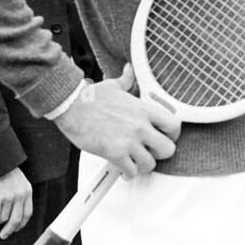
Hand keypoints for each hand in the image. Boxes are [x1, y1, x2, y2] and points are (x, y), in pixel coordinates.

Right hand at [0, 167, 32, 239]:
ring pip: (4, 218)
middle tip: (4, 236)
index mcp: (27, 191)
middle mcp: (20, 195)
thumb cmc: (5, 173)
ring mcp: (9, 197)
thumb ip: (20, 196)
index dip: (21, 224)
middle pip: (17, 219)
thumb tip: (15, 215)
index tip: (16, 229)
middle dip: (10, 230)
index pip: (28, 213)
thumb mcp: (19, 183)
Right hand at [55, 69, 180, 177]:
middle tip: (151, 152)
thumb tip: (129, 71)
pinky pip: (131, 172)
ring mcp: (128, 140)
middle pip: (168, 149)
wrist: (70, 106)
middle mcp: (140, 125)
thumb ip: (126, 81)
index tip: (165, 137)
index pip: (174, 125)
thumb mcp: (113, 86)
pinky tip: (123, 170)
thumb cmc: (89, 98)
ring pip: (150, 164)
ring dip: (143, 165)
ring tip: (136, 162)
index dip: (172, 135)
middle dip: (160, 154)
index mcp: (143, 109)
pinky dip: (128, 173)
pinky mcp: (115, 153)